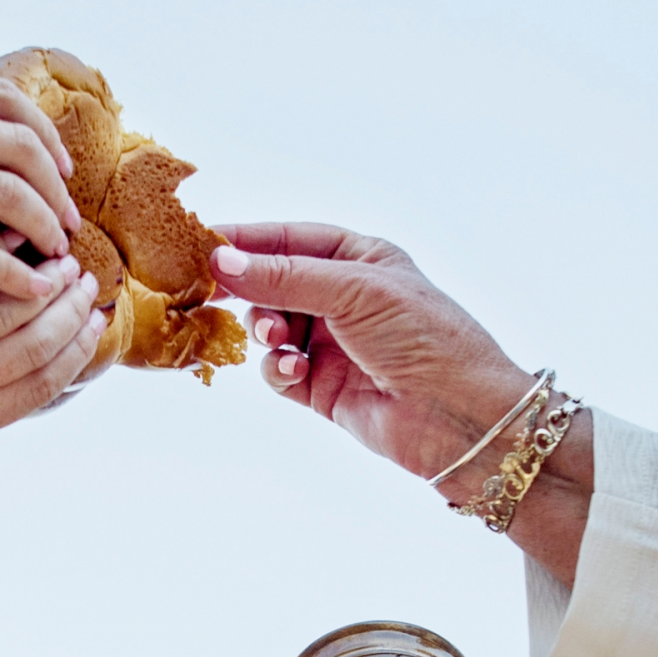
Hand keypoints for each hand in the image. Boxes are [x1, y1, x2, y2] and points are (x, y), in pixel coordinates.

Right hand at [0, 79, 80, 299]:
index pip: (0, 99)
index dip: (43, 136)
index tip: (58, 171)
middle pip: (18, 142)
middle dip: (56, 186)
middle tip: (69, 227)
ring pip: (5, 190)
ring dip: (44, 226)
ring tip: (59, 262)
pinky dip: (8, 268)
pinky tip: (26, 292)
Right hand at [207, 223, 594, 586]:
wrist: (458, 416)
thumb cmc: (424, 337)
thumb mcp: (353, 290)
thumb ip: (284, 276)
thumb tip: (222, 261)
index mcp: (360, 259)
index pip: (290, 239)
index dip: (246, 241)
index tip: (200, 244)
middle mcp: (344, 298)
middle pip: (273, 284)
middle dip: (249, 290)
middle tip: (213, 293)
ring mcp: (331, 344)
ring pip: (269, 328)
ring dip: (264, 330)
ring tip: (275, 337)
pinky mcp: (322, 388)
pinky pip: (278, 371)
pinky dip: (276, 369)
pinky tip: (292, 371)